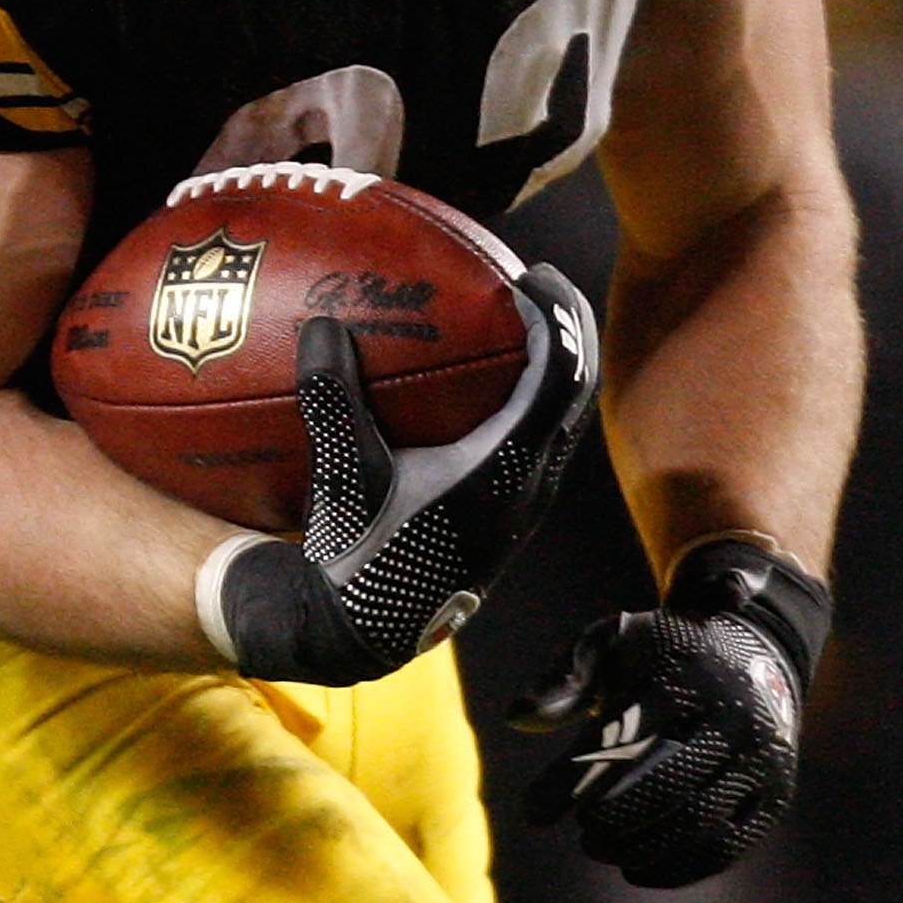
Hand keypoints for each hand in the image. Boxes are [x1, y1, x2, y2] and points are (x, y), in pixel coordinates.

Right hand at [200, 261, 599, 684]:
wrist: (371, 628)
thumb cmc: (360, 553)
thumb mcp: (341, 474)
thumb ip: (334, 400)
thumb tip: (323, 327)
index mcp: (507, 468)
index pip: (559, 375)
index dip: (556, 316)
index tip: (530, 274)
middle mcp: (533, 484)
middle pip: (578, 388)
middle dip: (566, 328)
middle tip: (532, 283)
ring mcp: (527, 501)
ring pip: (565, 415)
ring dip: (553, 363)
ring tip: (516, 323)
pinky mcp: (511, 512)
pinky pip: (541, 436)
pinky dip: (529, 395)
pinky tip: (479, 383)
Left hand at [510, 536, 831, 886]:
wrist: (753, 654)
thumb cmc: (659, 654)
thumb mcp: (609, 643)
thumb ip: (563, 678)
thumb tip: (516, 718)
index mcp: (682, 676)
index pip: (620, 736)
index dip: (572, 781)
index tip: (532, 815)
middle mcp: (731, 718)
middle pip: (667, 787)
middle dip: (615, 820)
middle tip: (581, 834)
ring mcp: (761, 760)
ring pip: (702, 823)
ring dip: (645, 847)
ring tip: (603, 848)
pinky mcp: (775, 795)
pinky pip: (729, 845)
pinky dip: (681, 867)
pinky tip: (639, 868)